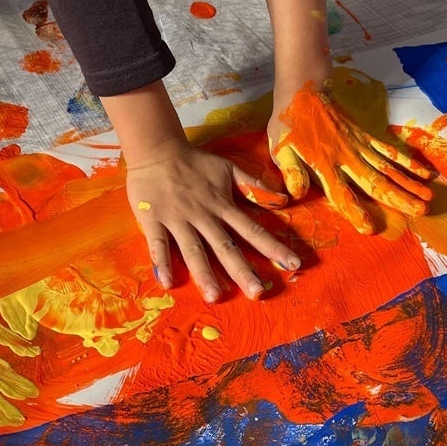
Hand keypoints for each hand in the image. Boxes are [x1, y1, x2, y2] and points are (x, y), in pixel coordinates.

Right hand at [125, 144, 299, 302]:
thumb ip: (253, 185)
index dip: (273, 247)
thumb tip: (283, 200)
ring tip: (215, 295)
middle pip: (225, 247)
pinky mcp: (153, 219)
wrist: (156, 150)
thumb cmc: (194, 162)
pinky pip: (158, 243)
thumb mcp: (229, 168)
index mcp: (223, 206)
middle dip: (242, 270)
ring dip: (204, 273)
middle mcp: (203, 216)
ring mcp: (178, 219)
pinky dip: (162, 262)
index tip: (293, 264)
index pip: (253, 230)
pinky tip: (168, 282)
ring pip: (193, 249)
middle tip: (257, 293)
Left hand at [269, 81, 434, 231]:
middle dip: (399, 198)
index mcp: (324, 164)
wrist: (304, 91)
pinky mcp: (365, 136)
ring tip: (428, 199)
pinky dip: (408, 162)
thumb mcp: (280, 148)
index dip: (354, 211)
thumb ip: (291, 172)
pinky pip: (389, 151)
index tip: (369, 227)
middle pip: (376, 182)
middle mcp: (347, 157)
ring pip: (388, 168)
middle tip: (421, 212)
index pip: (341, 193)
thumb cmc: (289, 123)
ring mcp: (359, 146)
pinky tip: (424, 173)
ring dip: (409, 184)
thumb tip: (297, 195)